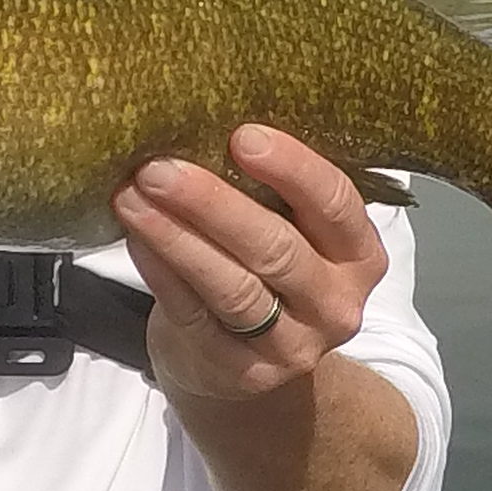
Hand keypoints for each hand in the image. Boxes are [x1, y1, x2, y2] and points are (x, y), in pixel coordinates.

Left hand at [112, 125, 389, 405]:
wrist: (249, 364)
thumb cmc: (266, 270)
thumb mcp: (293, 231)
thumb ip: (272, 191)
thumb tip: (207, 119)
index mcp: (359, 255)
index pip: (335, 204)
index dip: (292, 168)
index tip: (242, 135)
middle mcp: (335, 305)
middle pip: (276, 249)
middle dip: (213, 203)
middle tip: (159, 167)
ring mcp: (290, 346)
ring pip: (232, 286)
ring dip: (176, 236)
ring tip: (132, 195)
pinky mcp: (239, 371)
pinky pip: (193, 314)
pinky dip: (160, 270)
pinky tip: (135, 236)